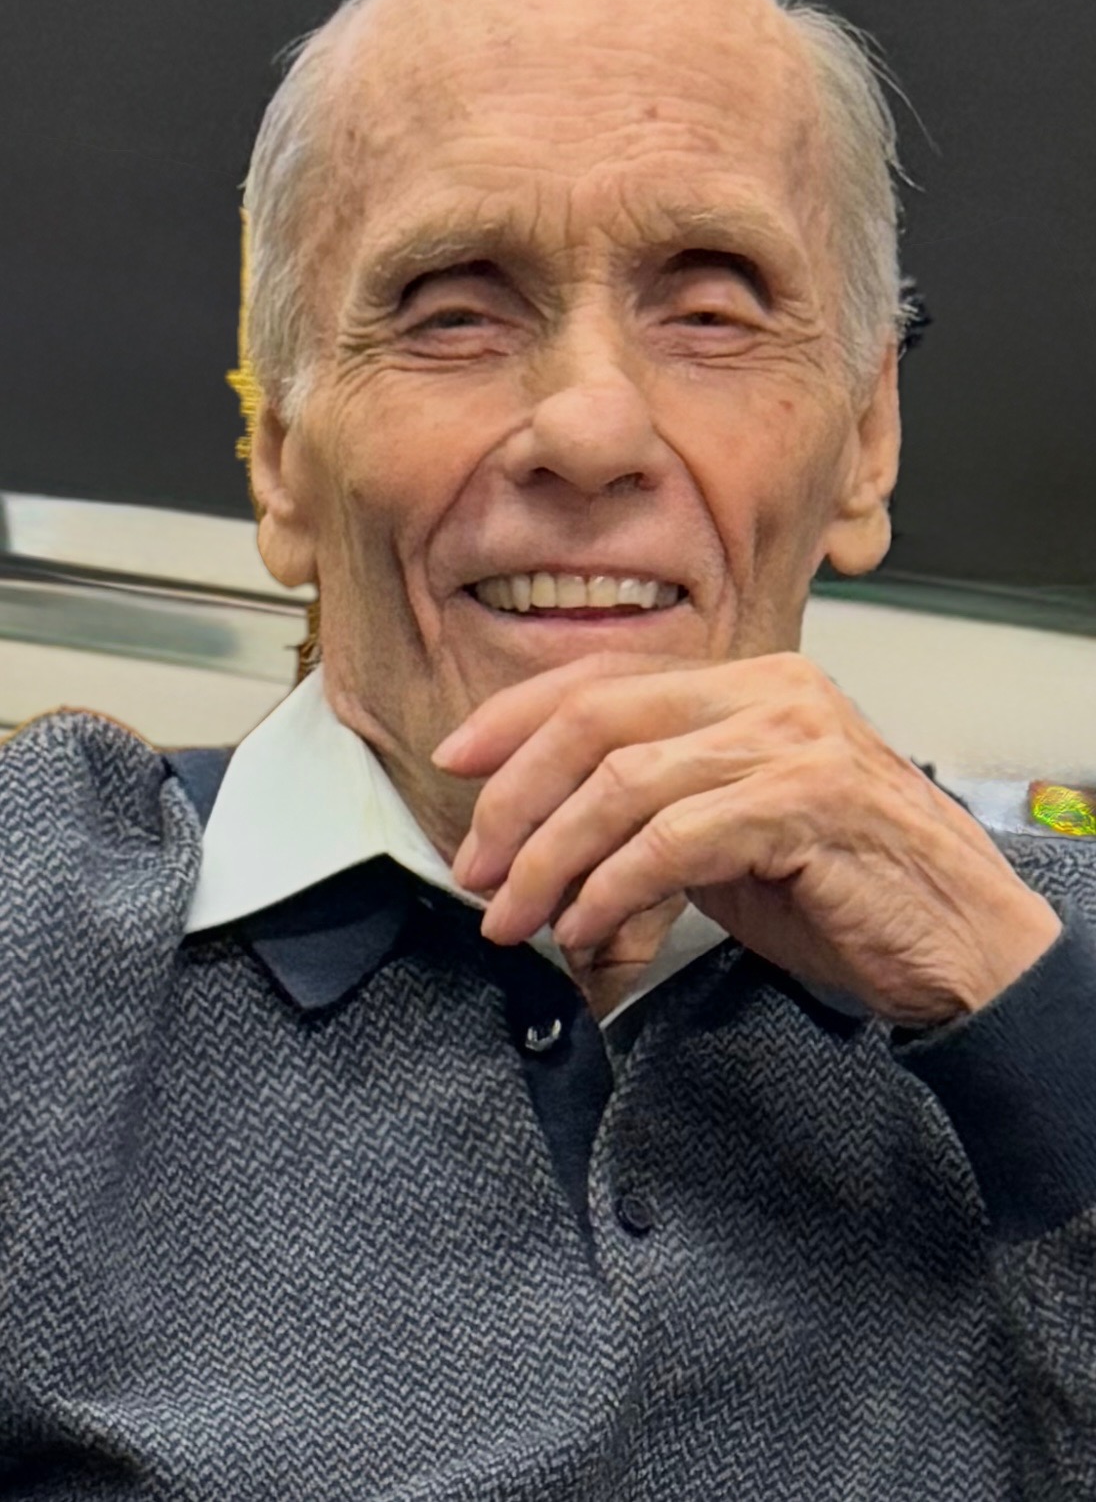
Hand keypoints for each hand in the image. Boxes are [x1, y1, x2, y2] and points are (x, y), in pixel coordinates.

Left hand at [433, 651, 1061, 1025]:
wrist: (969, 942)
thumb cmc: (851, 889)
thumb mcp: (732, 834)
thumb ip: (652, 817)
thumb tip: (542, 850)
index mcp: (749, 683)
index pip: (603, 678)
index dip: (514, 717)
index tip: (454, 762)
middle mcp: (771, 693)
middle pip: (595, 722)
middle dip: (515, 801)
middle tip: (477, 870)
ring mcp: (794, 741)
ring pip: (623, 784)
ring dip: (550, 861)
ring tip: (517, 917)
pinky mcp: (808, 803)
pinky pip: (674, 840)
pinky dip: (612, 889)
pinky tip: (588, 930)